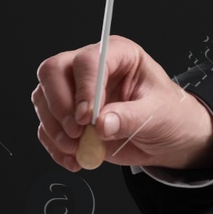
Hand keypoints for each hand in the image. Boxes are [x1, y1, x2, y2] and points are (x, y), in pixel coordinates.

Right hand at [32, 35, 212, 172]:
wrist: (167, 139)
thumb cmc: (169, 116)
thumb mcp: (158, 116)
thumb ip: (131, 118)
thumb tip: (102, 124)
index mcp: (119, 55)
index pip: (88, 61)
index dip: (84, 88)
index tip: (86, 117)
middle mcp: (91, 68)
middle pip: (53, 71)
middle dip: (60, 105)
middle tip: (77, 132)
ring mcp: (75, 90)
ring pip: (43, 97)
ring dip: (55, 128)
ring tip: (78, 148)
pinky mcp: (66, 115)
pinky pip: (46, 126)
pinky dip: (54, 145)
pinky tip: (74, 158)